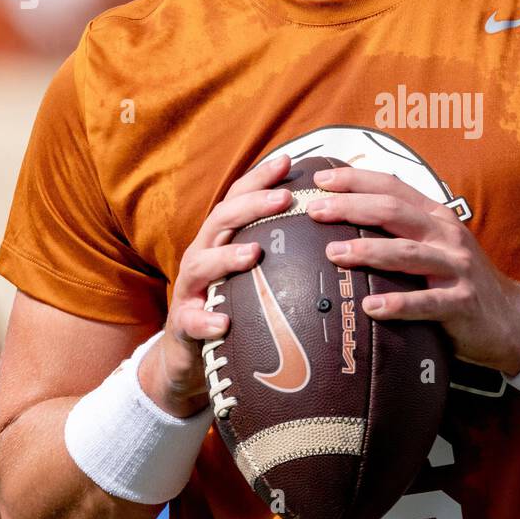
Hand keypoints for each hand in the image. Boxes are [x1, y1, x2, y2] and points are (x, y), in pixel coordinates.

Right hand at [138, 153, 294, 416]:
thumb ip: (282, 253)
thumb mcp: (256, 276)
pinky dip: (206, 320)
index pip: (238, 199)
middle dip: (251, 205)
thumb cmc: (234, 307)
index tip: (289, 160)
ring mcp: (190, 290)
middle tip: (283, 199)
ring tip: (254, 254)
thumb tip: (336, 233)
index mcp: (222, 240)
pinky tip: (223, 322)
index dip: (259, 178)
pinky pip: (191, 322)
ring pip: (201, 264)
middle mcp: (202, 256)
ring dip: (227, 256)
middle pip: (220, 220)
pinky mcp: (183, 326)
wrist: (189, 358)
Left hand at [306, 167, 519, 377]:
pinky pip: (426, 303)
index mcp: (437, 217)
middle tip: (315, 211)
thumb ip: (403, 230)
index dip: (356, 180)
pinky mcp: (461, 303)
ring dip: (367, 251)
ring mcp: (456, 268)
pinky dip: (397, 305)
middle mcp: (446, 236)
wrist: (512, 319)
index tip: (320, 180)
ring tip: (334, 254)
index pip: (393, 186)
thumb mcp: (438, 245)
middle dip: (351, 208)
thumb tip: (348, 216)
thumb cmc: (460, 280)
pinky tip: (370, 308)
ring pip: (406, 253)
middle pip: (394, 211)